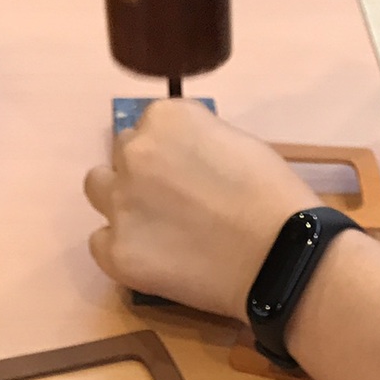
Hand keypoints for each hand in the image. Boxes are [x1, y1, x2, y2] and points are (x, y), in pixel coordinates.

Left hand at [84, 101, 317, 318]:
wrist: (281, 259)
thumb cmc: (274, 199)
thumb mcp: (237, 143)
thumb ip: (196, 142)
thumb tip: (180, 159)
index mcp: (165, 118)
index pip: (149, 127)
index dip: (169, 154)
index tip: (188, 176)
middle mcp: (134, 152)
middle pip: (122, 156)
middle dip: (143, 175)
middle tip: (176, 206)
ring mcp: (120, 203)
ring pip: (99, 190)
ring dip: (121, 203)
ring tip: (157, 231)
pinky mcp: (116, 251)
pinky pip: (100, 244)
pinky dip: (123, 251)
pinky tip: (156, 261)